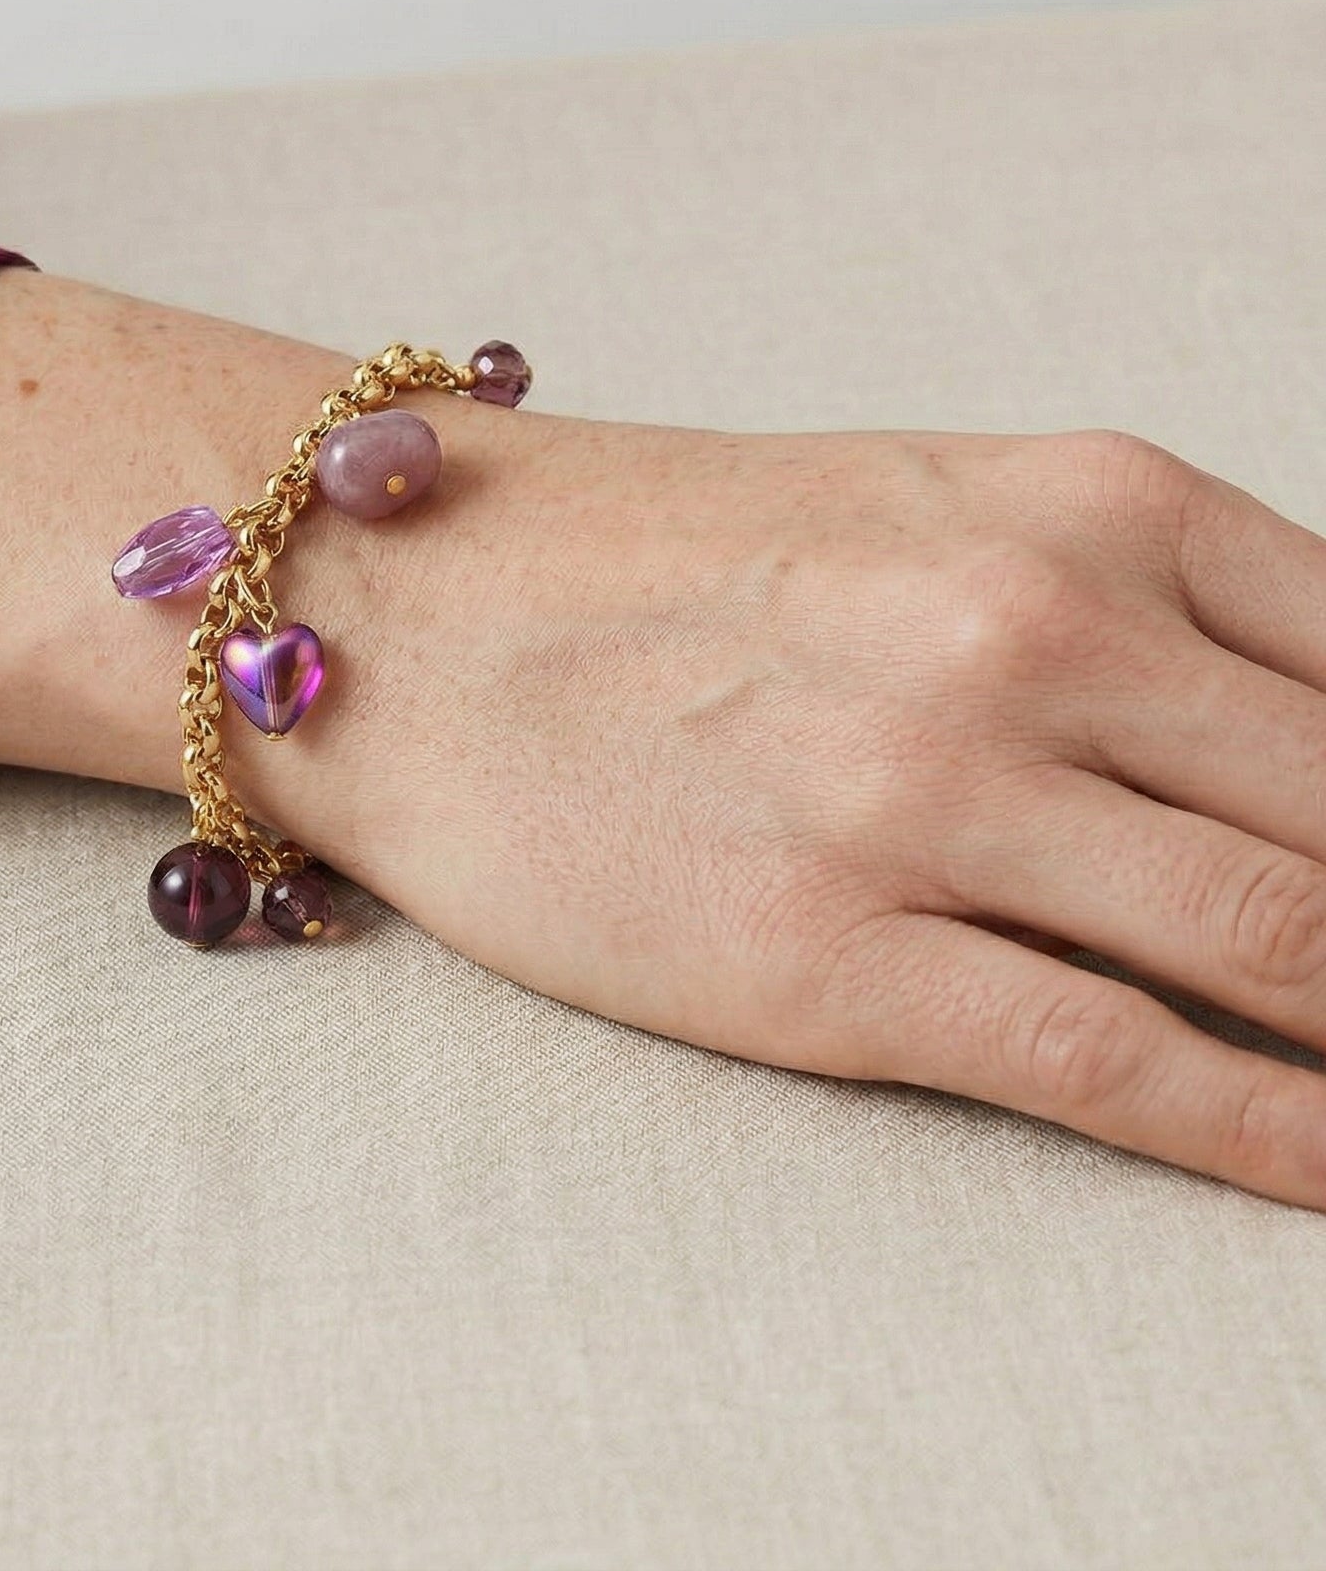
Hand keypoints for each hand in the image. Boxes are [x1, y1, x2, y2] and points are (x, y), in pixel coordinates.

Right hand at [235, 409, 1325, 1210]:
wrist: (410, 614)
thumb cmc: (663, 561)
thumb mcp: (932, 509)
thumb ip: (1140, 604)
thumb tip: (1313, 754)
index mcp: (1084, 505)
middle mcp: (1029, 633)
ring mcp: (927, 795)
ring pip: (1284, 944)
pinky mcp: (825, 956)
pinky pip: (1119, 1066)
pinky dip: (1273, 1141)